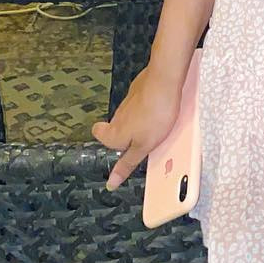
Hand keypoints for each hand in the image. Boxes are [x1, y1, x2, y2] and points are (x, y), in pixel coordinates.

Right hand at [91, 62, 186, 190]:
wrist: (164, 80)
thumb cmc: (155, 115)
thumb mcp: (143, 147)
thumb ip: (127, 163)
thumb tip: (111, 182)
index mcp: (115, 132)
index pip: (99, 134)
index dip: (105, 140)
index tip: (117, 146)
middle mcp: (118, 115)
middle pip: (115, 126)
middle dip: (126, 134)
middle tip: (143, 141)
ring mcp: (129, 99)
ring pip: (128, 114)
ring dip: (138, 120)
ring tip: (155, 125)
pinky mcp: (140, 87)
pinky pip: (140, 101)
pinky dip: (146, 105)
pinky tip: (159, 108)